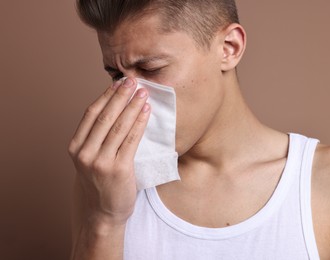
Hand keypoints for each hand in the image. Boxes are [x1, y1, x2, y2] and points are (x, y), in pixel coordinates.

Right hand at [68, 78, 150, 226]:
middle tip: (133, 81)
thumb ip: (97, 138)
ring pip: (118, 126)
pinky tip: (146, 111)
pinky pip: (131, 140)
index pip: (91, 114)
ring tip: (143, 92)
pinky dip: (139, 123)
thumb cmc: (100, 183)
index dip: (106, 96)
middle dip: (120, 96)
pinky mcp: (118, 169)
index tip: (118, 83)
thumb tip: (116, 109)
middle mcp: (84, 153)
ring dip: (132, 106)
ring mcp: (100, 162)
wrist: (103, 213)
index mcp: (75, 147)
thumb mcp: (90, 159)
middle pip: (105, 116)